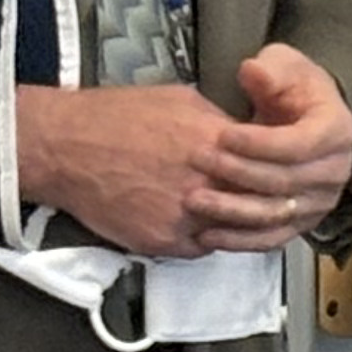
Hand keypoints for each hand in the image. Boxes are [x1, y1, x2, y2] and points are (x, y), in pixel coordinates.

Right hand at [15, 47, 351, 261]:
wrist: (64, 147)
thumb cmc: (115, 119)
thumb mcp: (181, 102)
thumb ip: (218, 124)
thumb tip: (244, 137)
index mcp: (214, 143)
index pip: (270, 168)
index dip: (281, 174)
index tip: (286, 175)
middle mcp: (204, 183)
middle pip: (258, 204)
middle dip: (269, 204)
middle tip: (278, 204)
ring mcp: (183, 216)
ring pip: (234, 232)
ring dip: (241, 227)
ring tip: (245, 218)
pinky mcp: (161, 240)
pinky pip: (201, 248)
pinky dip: (206, 240)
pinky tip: (204, 227)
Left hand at [198, 47, 351, 252]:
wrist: (308, 119)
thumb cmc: (294, 91)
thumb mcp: (286, 66)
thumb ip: (270, 70)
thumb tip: (253, 72)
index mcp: (336, 131)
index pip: (298, 144)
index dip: (259, 143)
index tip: (223, 134)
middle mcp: (335, 172)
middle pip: (284, 181)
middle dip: (238, 173)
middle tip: (200, 161)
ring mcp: (319, 202)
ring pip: (274, 214)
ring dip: (232, 210)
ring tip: (193, 200)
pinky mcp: (301, 223)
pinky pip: (270, 239)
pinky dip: (238, 240)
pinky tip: (206, 235)